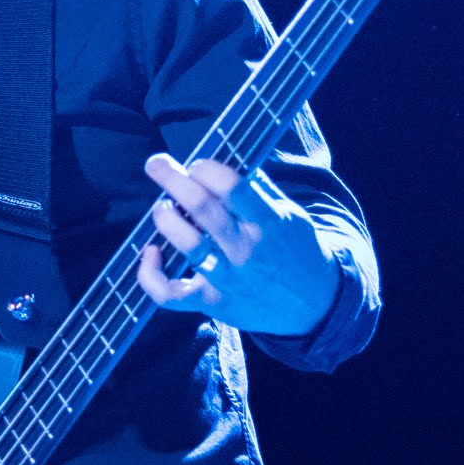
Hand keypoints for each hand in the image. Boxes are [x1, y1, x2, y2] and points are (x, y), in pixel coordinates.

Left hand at [137, 153, 339, 335]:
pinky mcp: (211, 302)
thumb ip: (256, 189)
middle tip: (156, 164)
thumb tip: (222, 159)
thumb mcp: (287, 214)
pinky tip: (151, 252)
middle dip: (172, 180)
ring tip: (163, 208)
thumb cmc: (293, 250)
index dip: (207, 169)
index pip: (233, 186)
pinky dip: (150, 275)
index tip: (196, 164)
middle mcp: (247, 250)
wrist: (314, 305)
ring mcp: (228, 279)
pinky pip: (170, 293)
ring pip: (186, 244)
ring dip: (165, 218)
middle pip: (202, 208)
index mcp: (268, 221)